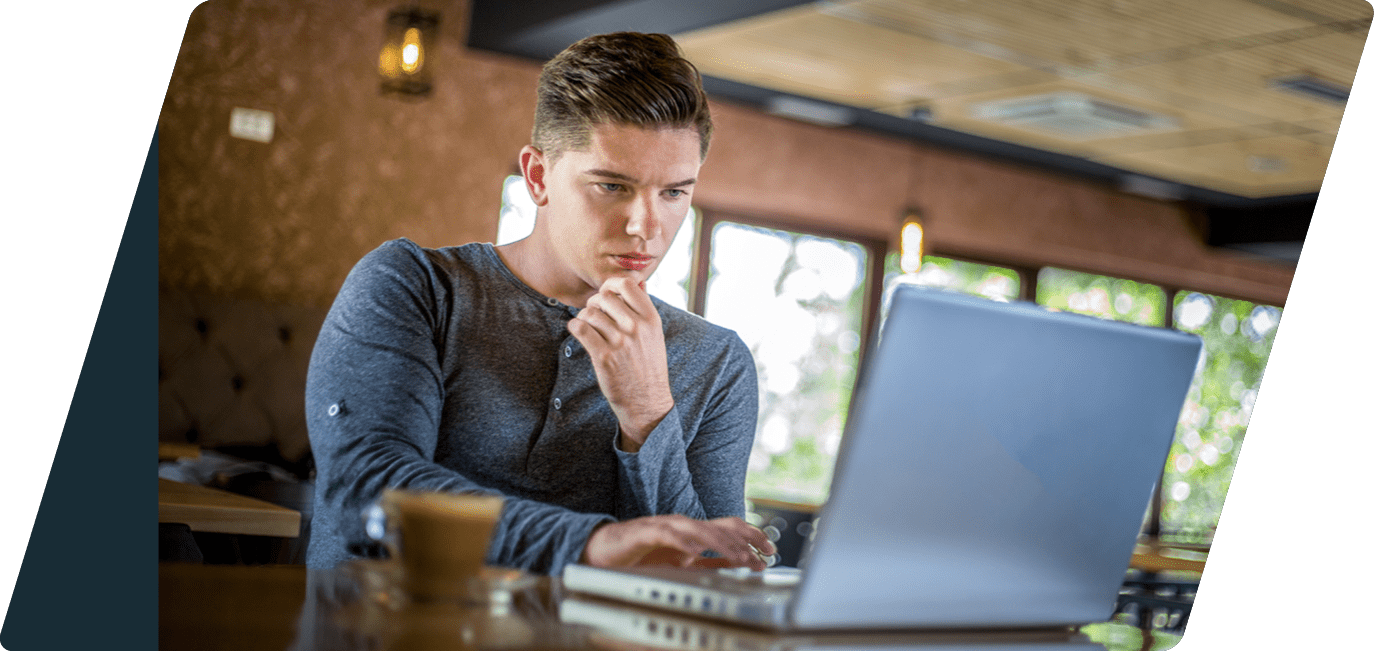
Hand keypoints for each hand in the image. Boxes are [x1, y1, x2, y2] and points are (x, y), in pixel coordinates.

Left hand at [568, 277, 674, 451]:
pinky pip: (580, 329)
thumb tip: (640, 281)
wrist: (646, 401)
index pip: (627, 284)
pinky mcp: (604, 357)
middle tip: (594, 313)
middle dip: (594, 302)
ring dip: (584, 317)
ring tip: (588, 326)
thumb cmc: (648, 366)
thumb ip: (645, 307)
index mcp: (651, 319)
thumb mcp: (655, 335)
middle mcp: (637, 327)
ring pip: (590, 313)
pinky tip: (579, 331)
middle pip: (604, 296)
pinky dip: (575, 327)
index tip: (607, 294)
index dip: (611, 285)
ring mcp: (620, 342)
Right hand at [581, 515, 776, 570]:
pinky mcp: (645, 532)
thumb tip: (737, 565)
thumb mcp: (681, 563)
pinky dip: (684, 542)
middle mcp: (683, 525)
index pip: (729, 526)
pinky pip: (668, 535)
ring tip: (738, 556)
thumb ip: (708, 563)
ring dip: (721, 543)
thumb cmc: (641, 555)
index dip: (752, 535)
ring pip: (699, 529)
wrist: (602, 550)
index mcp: (693, 531)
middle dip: (746, 539)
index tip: (771, 549)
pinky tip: (695, 552)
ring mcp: (664, 526)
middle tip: (763, 555)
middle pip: (720, 525)